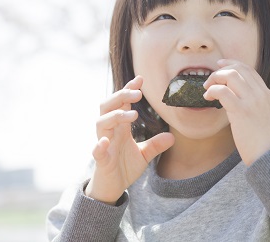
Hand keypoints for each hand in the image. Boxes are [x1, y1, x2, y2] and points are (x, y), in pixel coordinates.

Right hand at [85, 76, 173, 203]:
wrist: (111, 189)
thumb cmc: (123, 168)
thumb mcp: (143, 155)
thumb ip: (155, 145)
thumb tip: (173, 136)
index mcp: (119, 128)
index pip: (121, 103)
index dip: (128, 90)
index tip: (140, 79)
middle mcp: (109, 132)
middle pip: (108, 106)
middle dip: (121, 97)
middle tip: (137, 93)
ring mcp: (103, 145)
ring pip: (101, 123)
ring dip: (115, 116)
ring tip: (133, 115)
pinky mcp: (101, 161)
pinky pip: (96, 151)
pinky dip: (98, 145)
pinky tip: (104, 141)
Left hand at [203, 60, 269, 165]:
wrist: (269, 156)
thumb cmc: (263, 141)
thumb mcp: (263, 115)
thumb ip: (252, 103)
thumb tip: (232, 97)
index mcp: (266, 94)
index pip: (249, 69)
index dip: (232, 64)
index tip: (221, 65)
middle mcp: (260, 94)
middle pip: (239, 69)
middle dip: (221, 70)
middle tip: (210, 79)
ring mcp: (252, 101)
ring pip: (231, 75)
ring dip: (215, 78)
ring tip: (207, 89)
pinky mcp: (241, 111)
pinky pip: (223, 91)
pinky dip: (212, 90)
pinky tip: (208, 97)